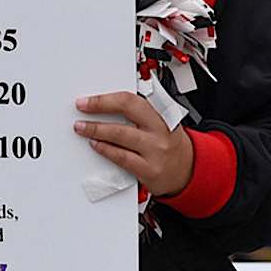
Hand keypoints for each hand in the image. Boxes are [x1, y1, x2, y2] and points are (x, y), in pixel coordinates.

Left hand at [73, 92, 194, 197]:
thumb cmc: (170, 145)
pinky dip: (106, 150)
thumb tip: (105, 106)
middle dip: (99, 107)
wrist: (189, 172)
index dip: (107, 99)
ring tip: (82, 127)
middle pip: (127, 112)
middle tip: (81, 108)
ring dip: (97, 130)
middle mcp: (160, 131)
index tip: (89, 100)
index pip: (132, 100)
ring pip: (121, 134)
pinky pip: (122, 158)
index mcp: (162, 116)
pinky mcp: (150, 170)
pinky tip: (96, 145)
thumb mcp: (162, 124)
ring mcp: (155, 151)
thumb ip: (139, 115)